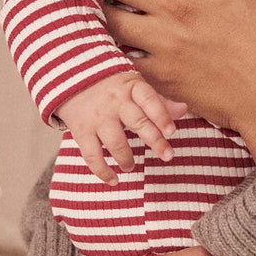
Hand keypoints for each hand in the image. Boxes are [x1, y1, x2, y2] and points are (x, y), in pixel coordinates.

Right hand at [56, 71, 189, 184]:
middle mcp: (115, 102)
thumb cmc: (113, 86)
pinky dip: (102, 171)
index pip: (149, 100)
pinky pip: (92, 154)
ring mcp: (98, 117)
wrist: (71, 76)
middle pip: (137, 122)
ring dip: (126, 158)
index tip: (171, 131)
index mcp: (131, 87)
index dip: (161, 115)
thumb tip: (184, 109)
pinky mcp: (82, 130)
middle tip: (168, 156)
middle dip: (154, 140)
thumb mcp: (135, 86)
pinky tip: (113, 180)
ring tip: (131, 166)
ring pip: (115, 142)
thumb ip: (158, 101)